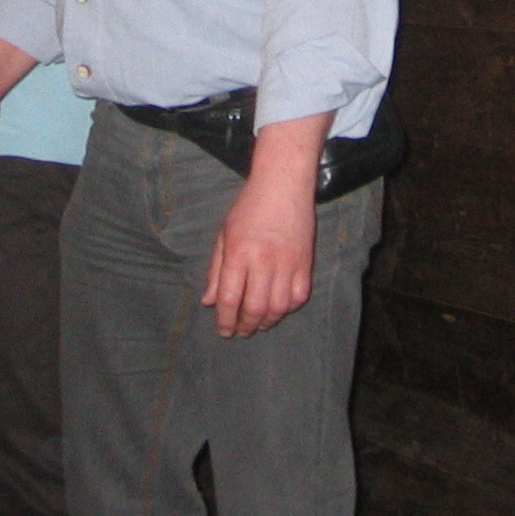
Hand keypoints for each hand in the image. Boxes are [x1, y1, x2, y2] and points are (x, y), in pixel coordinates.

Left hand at [200, 115, 328, 337]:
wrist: (283, 184)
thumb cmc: (249, 207)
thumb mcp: (225, 234)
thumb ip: (217, 271)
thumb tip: (209, 302)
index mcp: (239, 253)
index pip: (230, 299)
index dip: (225, 320)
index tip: (224, 330)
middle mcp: (263, 261)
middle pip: (255, 309)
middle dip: (245, 326)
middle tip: (240, 331)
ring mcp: (288, 263)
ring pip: (278, 308)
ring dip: (266, 322)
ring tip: (258, 323)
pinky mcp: (306, 262)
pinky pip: (298, 297)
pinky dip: (288, 308)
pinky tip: (278, 307)